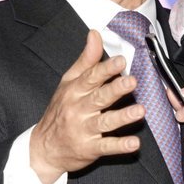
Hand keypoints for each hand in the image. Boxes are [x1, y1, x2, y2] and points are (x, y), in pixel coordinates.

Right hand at [29, 30, 143, 183]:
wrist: (44, 148)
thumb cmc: (59, 111)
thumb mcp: (68, 83)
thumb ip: (85, 60)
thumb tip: (95, 34)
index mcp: (74, 91)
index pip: (91, 78)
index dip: (106, 69)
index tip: (121, 60)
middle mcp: (78, 109)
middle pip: (98, 97)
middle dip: (116, 89)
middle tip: (132, 81)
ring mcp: (84, 130)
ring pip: (104, 122)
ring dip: (122, 116)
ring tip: (139, 110)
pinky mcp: (89, 149)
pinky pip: (106, 147)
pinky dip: (120, 146)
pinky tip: (134, 143)